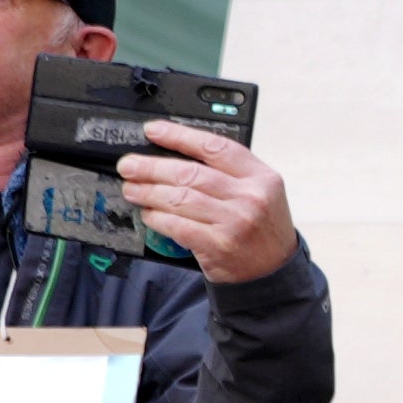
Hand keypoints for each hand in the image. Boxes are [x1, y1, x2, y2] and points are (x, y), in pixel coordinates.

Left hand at [118, 117, 299, 286]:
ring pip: (180, 198)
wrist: (273, 271)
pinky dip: (158, 218)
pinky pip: (178, 226)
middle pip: (191, 173)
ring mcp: (234, 222)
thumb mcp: (259, 192)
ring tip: (132, 189)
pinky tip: (148, 214)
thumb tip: (175, 156)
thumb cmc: (260, 228)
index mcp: (261, 177)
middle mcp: (250, 197)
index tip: (153, 131)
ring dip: (149, 192)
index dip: (179, 136)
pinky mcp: (218, 245)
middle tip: (129, 166)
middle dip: (152, 167)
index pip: (215, 147)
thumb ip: (228, 173)